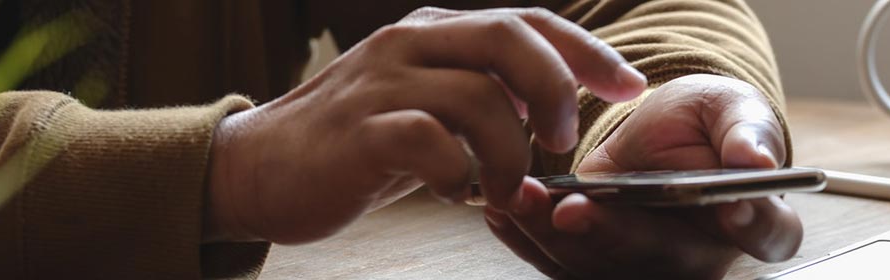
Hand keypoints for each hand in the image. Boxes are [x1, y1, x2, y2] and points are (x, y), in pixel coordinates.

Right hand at [205, 7, 646, 243]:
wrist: (259, 170)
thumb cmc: (356, 143)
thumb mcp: (427, 102)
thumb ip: (483, 91)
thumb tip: (554, 102)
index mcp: (435, 32)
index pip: (528, 22)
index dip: (588, 53)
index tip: (630, 88)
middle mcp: (411, 44)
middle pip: (511, 38)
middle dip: (556, 91)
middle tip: (563, 144)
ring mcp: (383, 84)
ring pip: (480, 97)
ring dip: (510, 153)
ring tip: (501, 190)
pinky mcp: (360, 132)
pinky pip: (432, 143)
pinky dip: (458, 175)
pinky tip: (451, 193)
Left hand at [485, 74, 800, 278]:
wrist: (660, 137)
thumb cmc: (707, 126)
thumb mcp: (732, 109)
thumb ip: (746, 131)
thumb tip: (755, 161)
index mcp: (754, 218)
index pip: (766, 234)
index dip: (753, 224)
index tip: (729, 206)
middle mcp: (701, 256)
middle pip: (663, 260)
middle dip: (614, 236)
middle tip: (575, 209)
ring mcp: (647, 268)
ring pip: (603, 268)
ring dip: (555, 236)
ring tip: (524, 198)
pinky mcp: (600, 266)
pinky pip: (562, 265)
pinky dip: (529, 238)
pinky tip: (508, 211)